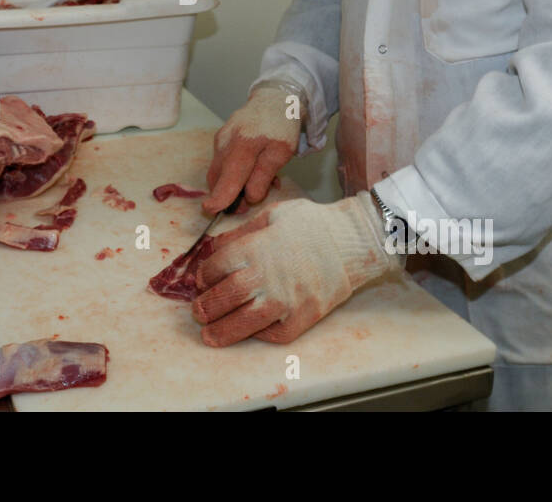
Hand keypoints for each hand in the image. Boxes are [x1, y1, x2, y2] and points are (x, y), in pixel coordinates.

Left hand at [192, 196, 400, 345]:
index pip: (217, 267)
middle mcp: (267, 275)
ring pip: (245, 322)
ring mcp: (287, 299)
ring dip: (223, 331)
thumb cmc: (312, 224)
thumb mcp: (271, 215)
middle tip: (198, 312)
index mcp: (256, 247)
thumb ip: (241, 233)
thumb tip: (214, 247)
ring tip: (209, 336)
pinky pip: (276, 333)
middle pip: (226, 296)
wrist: (353, 240)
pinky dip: (260, 335)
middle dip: (206, 307)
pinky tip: (250, 331)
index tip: (201, 281)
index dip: (204, 276)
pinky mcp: (304, 316)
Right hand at [203, 85, 300, 214]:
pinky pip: (222, 163)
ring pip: (219, 171)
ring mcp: (220, 140)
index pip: (229, 177)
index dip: (220, 197)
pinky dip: (233, 172)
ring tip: (255, 182)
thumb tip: (249, 197)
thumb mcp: (282, 152)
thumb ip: (264, 176)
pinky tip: (250, 169)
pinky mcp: (219, 139)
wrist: (274, 98)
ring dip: (232, 184)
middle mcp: (226, 142)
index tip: (211, 210)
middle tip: (246, 204)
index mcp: (243, 145)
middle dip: (227, 195)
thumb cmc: (282, 126)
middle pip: (218, 178)